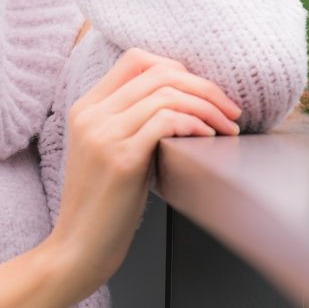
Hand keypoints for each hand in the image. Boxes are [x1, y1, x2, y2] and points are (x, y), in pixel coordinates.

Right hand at [44, 47, 241, 302]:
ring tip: (226, 128)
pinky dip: (195, 124)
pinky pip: (166, 120)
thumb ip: (133, 123)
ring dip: (207, 107)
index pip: (136, 59)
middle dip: (204, 87)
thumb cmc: (104, 207)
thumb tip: (184, 105)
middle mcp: (91, 114)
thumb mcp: (111, 152)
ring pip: (167, 93)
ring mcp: (103, 134)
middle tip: (230, 110)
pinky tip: (208, 139)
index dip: (176, 68)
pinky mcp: (120, 157)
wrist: (78, 248)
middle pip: (158, 72)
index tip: (203, 93)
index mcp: (86, 107)